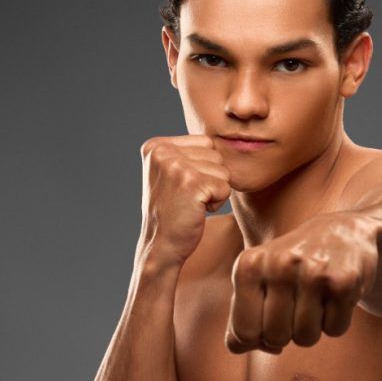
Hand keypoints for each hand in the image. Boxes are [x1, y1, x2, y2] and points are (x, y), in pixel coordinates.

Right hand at [135, 134, 232, 269]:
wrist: (161, 246)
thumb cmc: (173, 213)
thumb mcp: (171, 174)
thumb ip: (187, 152)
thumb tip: (224, 134)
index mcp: (156, 145)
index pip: (205, 143)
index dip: (203, 168)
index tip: (182, 187)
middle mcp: (162, 151)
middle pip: (216, 155)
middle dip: (210, 180)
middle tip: (187, 199)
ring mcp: (175, 166)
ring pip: (223, 171)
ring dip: (214, 192)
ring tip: (191, 204)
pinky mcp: (191, 183)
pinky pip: (225, 187)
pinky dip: (217, 203)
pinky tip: (196, 211)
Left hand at [224, 211, 378, 353]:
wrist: (344, 234)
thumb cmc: (292, 266)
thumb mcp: (257, 281)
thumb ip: (241, 318)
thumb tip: (240, 347)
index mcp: (248, 265)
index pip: (243, 332)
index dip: (259, 337)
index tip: (270, 320)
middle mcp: (278, 265)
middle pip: (275, 337)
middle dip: (287, 332)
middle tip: (297, 306)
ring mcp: (312, 272)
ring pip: (305, 338)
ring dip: (313, 329)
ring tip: (316, 301)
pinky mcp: (343, 281)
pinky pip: (334, 330)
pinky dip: (336, 322)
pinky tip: (335, 297)